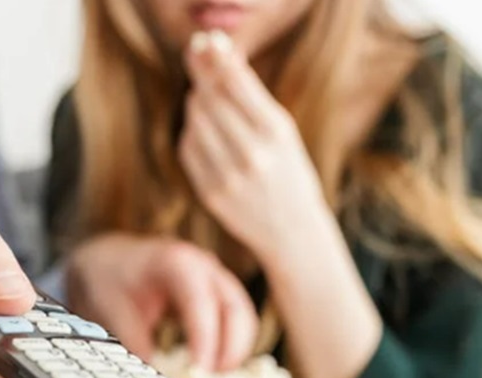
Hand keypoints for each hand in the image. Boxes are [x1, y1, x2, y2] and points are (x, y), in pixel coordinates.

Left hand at [65, 233, 257, 371]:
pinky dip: (231, 345)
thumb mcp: (112, 310)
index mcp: (177, 262)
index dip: (206, 338)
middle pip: (236, 309)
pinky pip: (236, 321)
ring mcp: (215, 279)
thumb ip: (134, 344)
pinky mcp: (218, 294)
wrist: (110, 259)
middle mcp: (204, 267)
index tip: (201, 370)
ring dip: (235, 350)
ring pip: (243, 316)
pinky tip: (213, 367)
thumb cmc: (111, 277)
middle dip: (232, 348)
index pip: (201, 302)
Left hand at [179, 31, 330, 265]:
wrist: (292, 230)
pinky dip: (193, 132)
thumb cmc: (289, 171)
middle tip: (197, 57)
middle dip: (202, 74)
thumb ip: (250, 95)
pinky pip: (189, 148)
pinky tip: (204, 129)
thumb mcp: (282, 130)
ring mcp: (228, 176)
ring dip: (197, 102)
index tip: (207, 42)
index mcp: (276, 132)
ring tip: (207, 97)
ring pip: (195, 120)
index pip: (234, 81)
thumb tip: (218, 53)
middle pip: (210, 98)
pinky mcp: (210, 192)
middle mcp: (252, 153)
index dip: (216, 57)